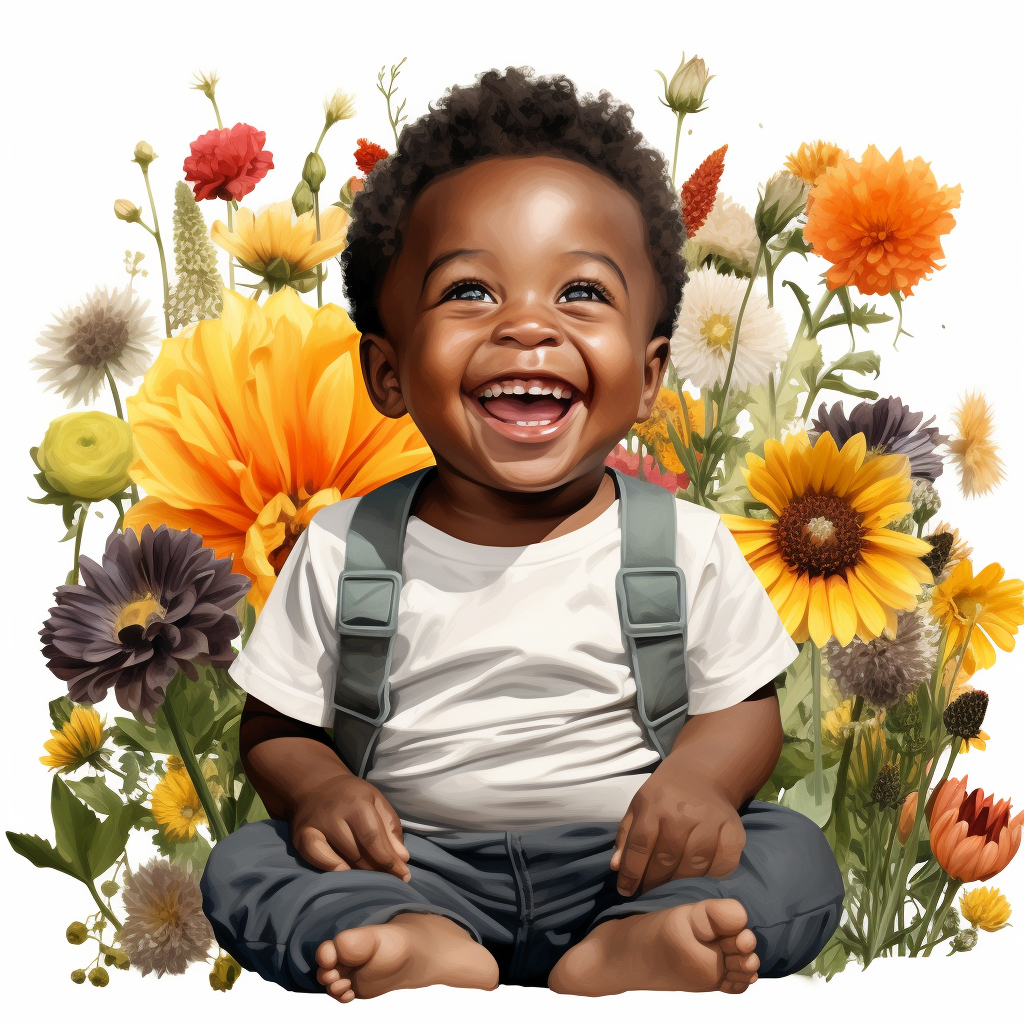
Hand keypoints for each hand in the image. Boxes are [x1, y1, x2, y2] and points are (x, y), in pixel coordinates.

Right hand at [290, 774, 411, 880]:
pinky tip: (344, 872)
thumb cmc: (353, 798)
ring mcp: (316, 825)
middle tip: (389, 879)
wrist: (317, 786)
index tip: (403, 875)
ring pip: (340, 858)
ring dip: (359, 873)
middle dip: (376, 869)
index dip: (389, 860)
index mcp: (357, 802)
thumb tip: (402, 858)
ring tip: (372, 878)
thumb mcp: (377, 802)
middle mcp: (335, 813)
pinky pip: (315, 858)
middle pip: (358, 852)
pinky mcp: (300, 836)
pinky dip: (330, 868)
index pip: (374, 837)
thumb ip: (391, 828)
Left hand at [610, 770, 745, 895]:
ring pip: (694, 866)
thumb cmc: (664, 795)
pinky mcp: (733, 829)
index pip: (640, 844)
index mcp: (654, 804)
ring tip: (672, 888)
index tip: (626, 890)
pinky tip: (701, 879)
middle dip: (654, 882)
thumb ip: (626, 837)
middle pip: (666, 859)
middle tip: (649, 892)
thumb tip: (617, 868)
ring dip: (680, 883)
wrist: (701, 774)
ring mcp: (710, 821)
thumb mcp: (638, 807)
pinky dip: (712, 877)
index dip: (631, 872)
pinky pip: (723, 865)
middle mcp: (682, 812)